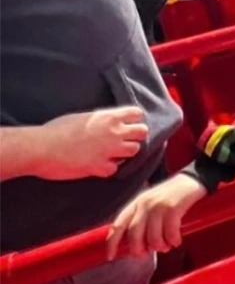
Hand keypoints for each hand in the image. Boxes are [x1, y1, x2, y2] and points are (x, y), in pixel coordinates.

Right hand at [27, 107, 147, 179]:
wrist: (42, 147)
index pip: (136, 114)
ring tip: (111, 154)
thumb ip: (99, 120)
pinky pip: (114, 169)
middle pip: (142, 132)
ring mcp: (108, 150)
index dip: (133, 120)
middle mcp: (113, 132)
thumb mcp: (83, 117)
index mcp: (108, 116)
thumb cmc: (56, 129)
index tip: (125, 125)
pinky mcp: (99, 167)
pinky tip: (98, 166)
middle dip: (135, 136)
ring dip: (124, 153)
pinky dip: (108, 169)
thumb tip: (105, 123)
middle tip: (122, 141)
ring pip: (134, 151)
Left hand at [107, 173, 207, 257]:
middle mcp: (144, 204)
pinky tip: (176, 241)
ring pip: (153, 237)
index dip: (112, 243)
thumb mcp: (151, 203)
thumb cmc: (172, 195)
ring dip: (160, 247)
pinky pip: (169, 233)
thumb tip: (135, 244)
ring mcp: (159, 206)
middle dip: (139, 250)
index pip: (118, 226)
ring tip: (166, 246)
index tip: (110, 257)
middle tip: (147, 253)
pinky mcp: (173, 208)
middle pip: (134, 235)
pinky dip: (173, 241)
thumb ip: (141, 219)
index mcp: (136, 203)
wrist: (194, 179)